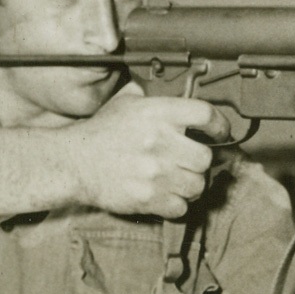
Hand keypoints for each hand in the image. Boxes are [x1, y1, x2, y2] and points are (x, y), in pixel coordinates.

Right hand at [64, 83, 230, 217]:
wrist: (74, 162)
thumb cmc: (100, 132)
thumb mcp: (124, 102)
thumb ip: (150, 94)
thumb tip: (171, 87)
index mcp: (158, 113)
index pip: (206, 114)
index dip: (219, 125)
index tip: (220, 132)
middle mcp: (161, 142)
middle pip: (206, 157)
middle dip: (199, 161)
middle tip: (189, 161)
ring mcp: (156, 172)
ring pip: (197, 185)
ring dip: (191, 184)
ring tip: (178, 180)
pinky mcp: (149, 198)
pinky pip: (181, 207)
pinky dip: (177, 204)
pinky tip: (166, 196)